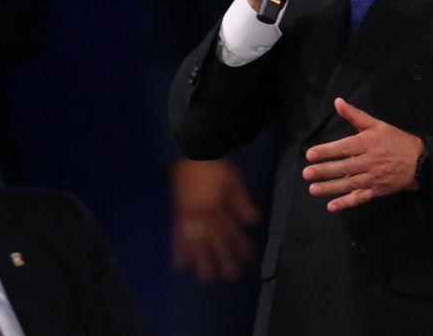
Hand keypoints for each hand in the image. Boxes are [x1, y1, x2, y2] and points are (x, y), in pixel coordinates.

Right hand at [170, 158, 261, 281]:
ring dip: (201, 261)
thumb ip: (242, 202)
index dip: (241, 246)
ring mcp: (188, 216)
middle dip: (224, 259)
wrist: (190, 154)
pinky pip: (178, 236)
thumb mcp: (233, 180)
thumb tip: (254, 221)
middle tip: (230, 277)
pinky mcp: (177, 215)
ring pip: (196, 242)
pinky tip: (181, 264)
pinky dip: (179, 251)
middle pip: (215, 240)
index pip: (231, 230)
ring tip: (206, 277)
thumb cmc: (214, 167)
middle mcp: (202, 215)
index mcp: (217, 206)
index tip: (249, 259)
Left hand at [302, 98, 423, 211]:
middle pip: (344, 167)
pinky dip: (346, 203)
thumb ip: (355, 115)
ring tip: (313, 189)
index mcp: (368, 143)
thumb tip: (338, 102)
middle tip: (307, 173)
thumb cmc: (395, 140)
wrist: (418, 161)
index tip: (310, 154)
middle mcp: (369, 161)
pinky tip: (331, 206)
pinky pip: (359, 198)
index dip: (326, 151)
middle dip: (324, 171)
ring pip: (349, 184)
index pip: (344, 147)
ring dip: (330, 188)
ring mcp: (372, 178)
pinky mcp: (376, 190)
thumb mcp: (377, 124)